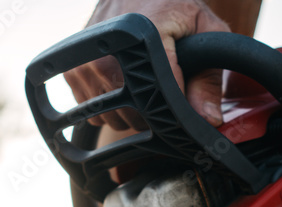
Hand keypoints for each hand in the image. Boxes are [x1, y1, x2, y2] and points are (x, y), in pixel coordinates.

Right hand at [64, 0, 229, 129]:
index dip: (174, 113)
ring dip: (128, 112)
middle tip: (162, 88)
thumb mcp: (204, 29)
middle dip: (152, 114)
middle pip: (134, 116)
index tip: (182, 108)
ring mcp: (85, 62)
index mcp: (142, 39)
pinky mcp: (71, 71)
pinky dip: (106, 105)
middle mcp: (107, 52)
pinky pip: (90, 110)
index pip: (161, 101)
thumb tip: (208, 119)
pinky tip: (119, 82)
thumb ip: (210, 76)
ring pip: (111, 118)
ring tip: (140, 83)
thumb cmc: (171, 7)